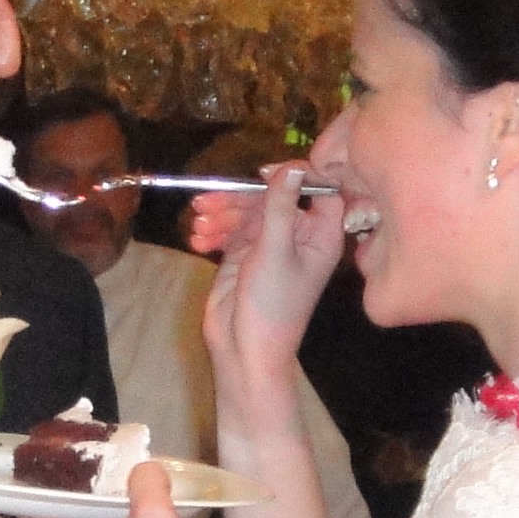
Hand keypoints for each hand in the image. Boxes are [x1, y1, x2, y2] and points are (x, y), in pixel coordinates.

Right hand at [193, 167, 344, 419]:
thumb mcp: (275, 250)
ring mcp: (269, 245)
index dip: (294, 176)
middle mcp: (298, 236)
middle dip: (239, 198)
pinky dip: (214, 231)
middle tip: (208, 202)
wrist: (245, 351)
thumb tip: (292, 165)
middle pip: (272, 197)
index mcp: (321, 236)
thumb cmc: (272, 305)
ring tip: (198, 224)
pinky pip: (230, 230)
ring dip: (220, 214)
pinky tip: (197, 240)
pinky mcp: (244, 255)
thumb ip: (280, 205)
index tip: (263, 172)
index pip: (318, 190)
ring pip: (246, 212)